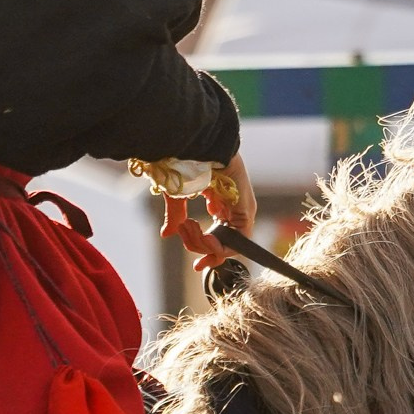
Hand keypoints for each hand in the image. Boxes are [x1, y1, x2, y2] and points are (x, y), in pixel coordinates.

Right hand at [160, 155, 256, 276]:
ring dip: (204, 245)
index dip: (206, 253)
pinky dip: (221, 247)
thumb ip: (176, 216)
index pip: (216, 236)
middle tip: (182, 231)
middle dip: (200, 249)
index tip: (196, 267)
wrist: (198, 146)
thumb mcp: (178, 195)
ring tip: (188, 226)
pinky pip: (238, 241)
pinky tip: (206, 239)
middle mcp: (231, 209)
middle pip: (220, 244)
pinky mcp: (247, 212)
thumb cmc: (187, 163)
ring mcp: (240, 211)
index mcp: (217, 202)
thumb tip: (167, 234)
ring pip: (227, 245)